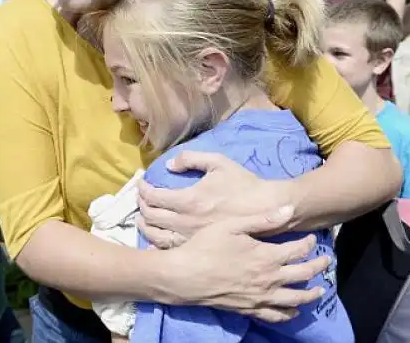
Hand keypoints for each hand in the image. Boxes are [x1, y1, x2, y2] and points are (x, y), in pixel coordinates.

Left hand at [138, 151, 288, 248]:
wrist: (268, 210)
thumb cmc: (243, 184)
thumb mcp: (218, 162)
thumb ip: (191, 158)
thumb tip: (169, 165)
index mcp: (188, 199)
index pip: (154, 197)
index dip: (143, 189)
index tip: (141, 184)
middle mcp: (185, 222)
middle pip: (151, 216)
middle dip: (141, 206)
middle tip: (141, 199)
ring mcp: (191, 238)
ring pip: (156, 236)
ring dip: (145, 226)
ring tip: (142, 218)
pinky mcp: (199, 249)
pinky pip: (170, 250)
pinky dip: (156, 244)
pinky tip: (154, 239)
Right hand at [162, 206, 329, 321]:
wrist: (185, 276)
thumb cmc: (206, 246)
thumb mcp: (232, 225)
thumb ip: (262, 219)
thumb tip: (290, 209)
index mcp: (267, 256)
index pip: (298, 250)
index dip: (309, 244)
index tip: (313, 239)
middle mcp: (270, 279)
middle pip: (303, 275)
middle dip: (318, 267)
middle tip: (327, 262)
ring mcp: (261, 297)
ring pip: (295, 299)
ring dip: (310, 294)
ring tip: (319, 290)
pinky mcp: (250, 309)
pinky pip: (276, 315)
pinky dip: (289, 313)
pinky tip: (293, 311)